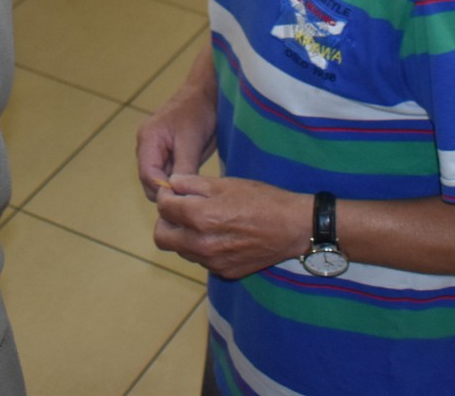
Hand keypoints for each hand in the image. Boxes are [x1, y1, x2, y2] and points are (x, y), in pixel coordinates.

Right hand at [134, 94, 217, 199]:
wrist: (207, 95)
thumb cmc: (197, 111)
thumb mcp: (192, 141)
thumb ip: (183, 167)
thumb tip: (178, 194)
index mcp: (148, 140)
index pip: (147, 175)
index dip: (163, 190)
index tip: (184, 197)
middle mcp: (147, 147)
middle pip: (150, 182)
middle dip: (168, 191)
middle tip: (192, 194)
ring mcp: (156, 151)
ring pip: (159, 181)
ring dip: (174, 187)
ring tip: (195, 187)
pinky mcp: (167, 155)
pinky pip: (169, 175)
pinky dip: (179, 181)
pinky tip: (194, 181)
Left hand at [152, 174, 311, 280]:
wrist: (292, 227)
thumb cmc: (261, 200)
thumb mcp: (225, 183)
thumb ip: (192, 184)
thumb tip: (171, 183)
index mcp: (200, 217)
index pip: (163, 208)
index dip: (166, 195)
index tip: (173, 192)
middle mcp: (201, 244)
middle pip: (161, 238)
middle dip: (166, 221)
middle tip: (180, 210)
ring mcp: (212, 262)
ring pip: (181, 250)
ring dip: (183, 236)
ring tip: (203, 221)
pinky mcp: (224, 272)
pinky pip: (201, 260)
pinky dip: (202, 248)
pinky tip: (220, 235)